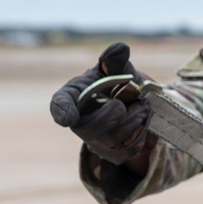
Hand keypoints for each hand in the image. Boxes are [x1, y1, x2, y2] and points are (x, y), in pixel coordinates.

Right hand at [49, 42, 155, 164]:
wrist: (136, 105)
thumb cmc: (118, 84)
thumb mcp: (118, 68)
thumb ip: (116, 58)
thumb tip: (120, 48)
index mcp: (72, 96)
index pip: (60, 104)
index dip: (62, 111)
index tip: (68, 118)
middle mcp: (78, 123)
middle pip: (89, 129)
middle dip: (112, 114)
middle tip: (126, 100)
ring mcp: (95, 142)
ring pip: (112, 139)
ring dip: (133, 119)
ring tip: (141, 104)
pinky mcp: (114, 154)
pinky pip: (129, 147)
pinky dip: (141, 130)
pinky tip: (142, 118)